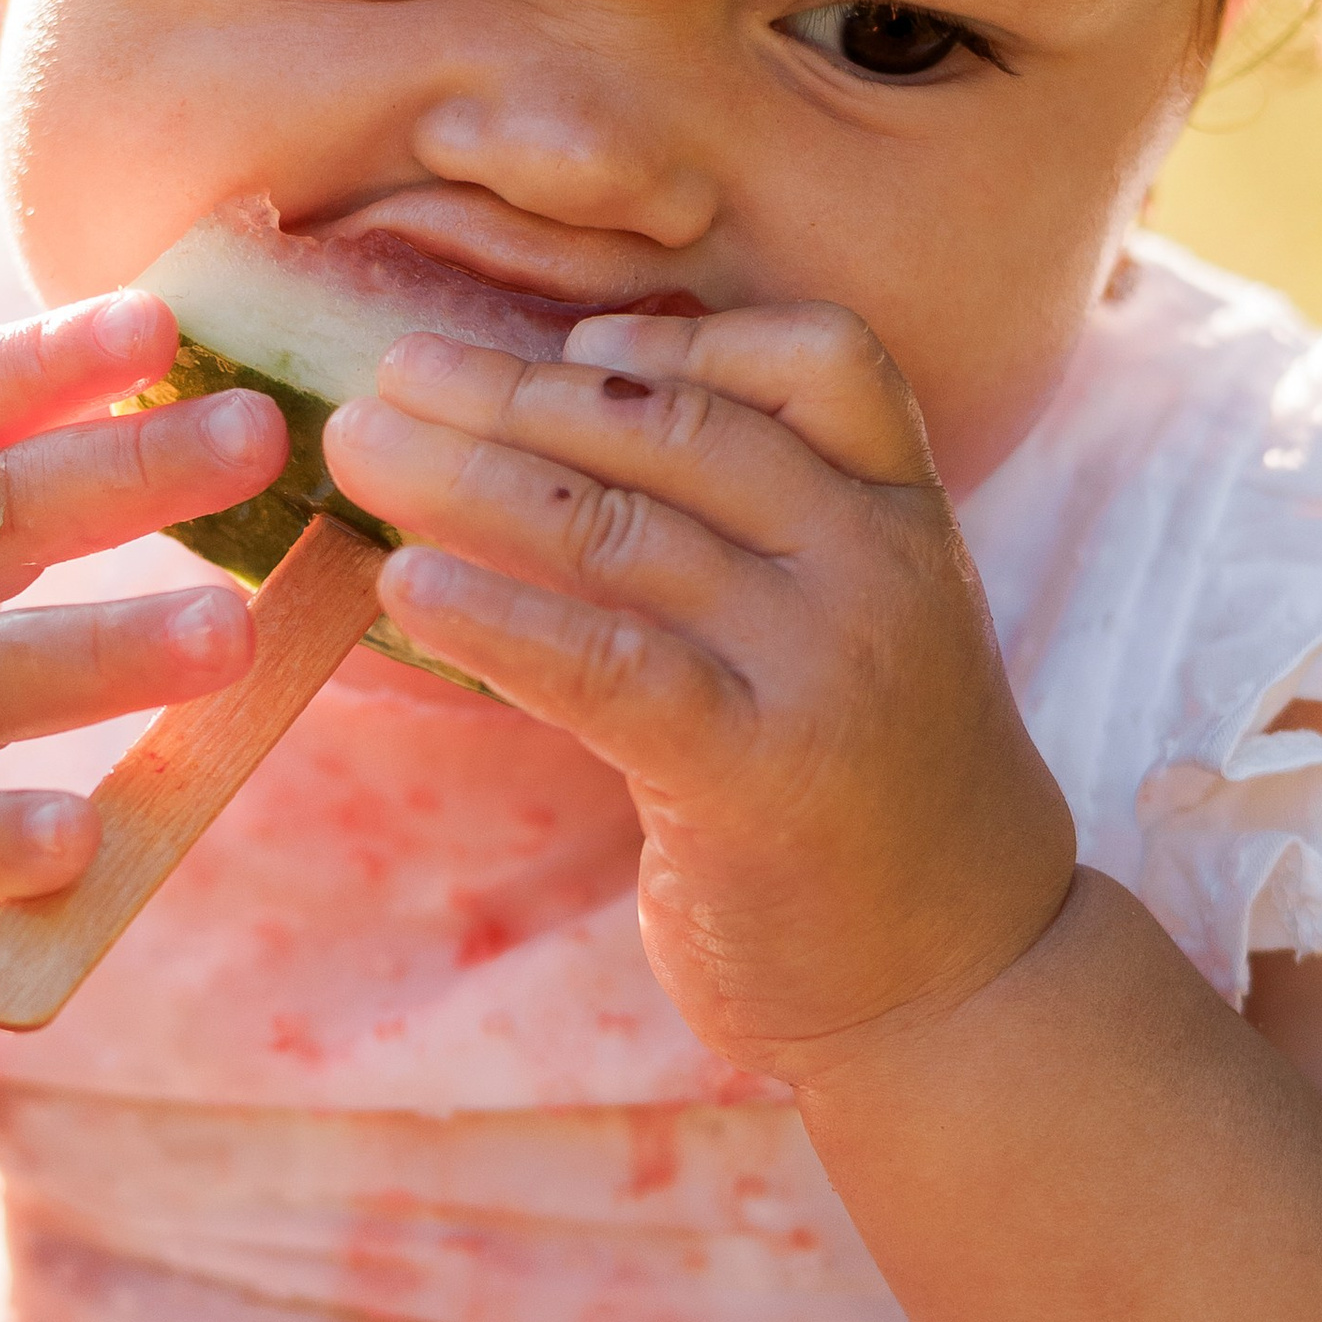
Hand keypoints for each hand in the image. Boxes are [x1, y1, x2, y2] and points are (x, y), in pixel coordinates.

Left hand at [323, 308, 1075, 1079]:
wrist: (962, 982)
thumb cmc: (870, 798)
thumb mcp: (857, 637)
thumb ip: (754, 548)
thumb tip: (550, 457)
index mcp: (906, 516)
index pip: (825, 363)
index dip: (691, 339)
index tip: (575, 338)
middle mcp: (877, 570)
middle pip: (679, 433)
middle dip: (519, 393)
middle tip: (392, 370)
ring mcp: (823, 666)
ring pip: (621, 532)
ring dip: (468, 480)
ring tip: (359, 452)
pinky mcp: (757, 770)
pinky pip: (602, 664)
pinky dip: (492, 615)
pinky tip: (405, 586)